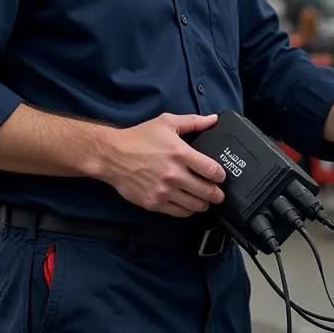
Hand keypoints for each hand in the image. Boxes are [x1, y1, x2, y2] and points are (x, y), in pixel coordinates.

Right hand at [99, 112, 226, 217]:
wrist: (112, 156)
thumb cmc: (139, 138)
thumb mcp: (166, 123)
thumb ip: (193, 122)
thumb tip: (214, 119)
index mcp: (180, 153)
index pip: (212, 171)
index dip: (221, 176)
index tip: (221, 176)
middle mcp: (174, 174)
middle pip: (208, 192)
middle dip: (217, 194)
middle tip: (218, 193)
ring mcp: (164, 191)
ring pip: (196, 205)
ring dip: (204, 204)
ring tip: (204, 199)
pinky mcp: (154, 203)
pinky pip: (180, 213)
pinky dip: (188, 210)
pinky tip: (188, 204)